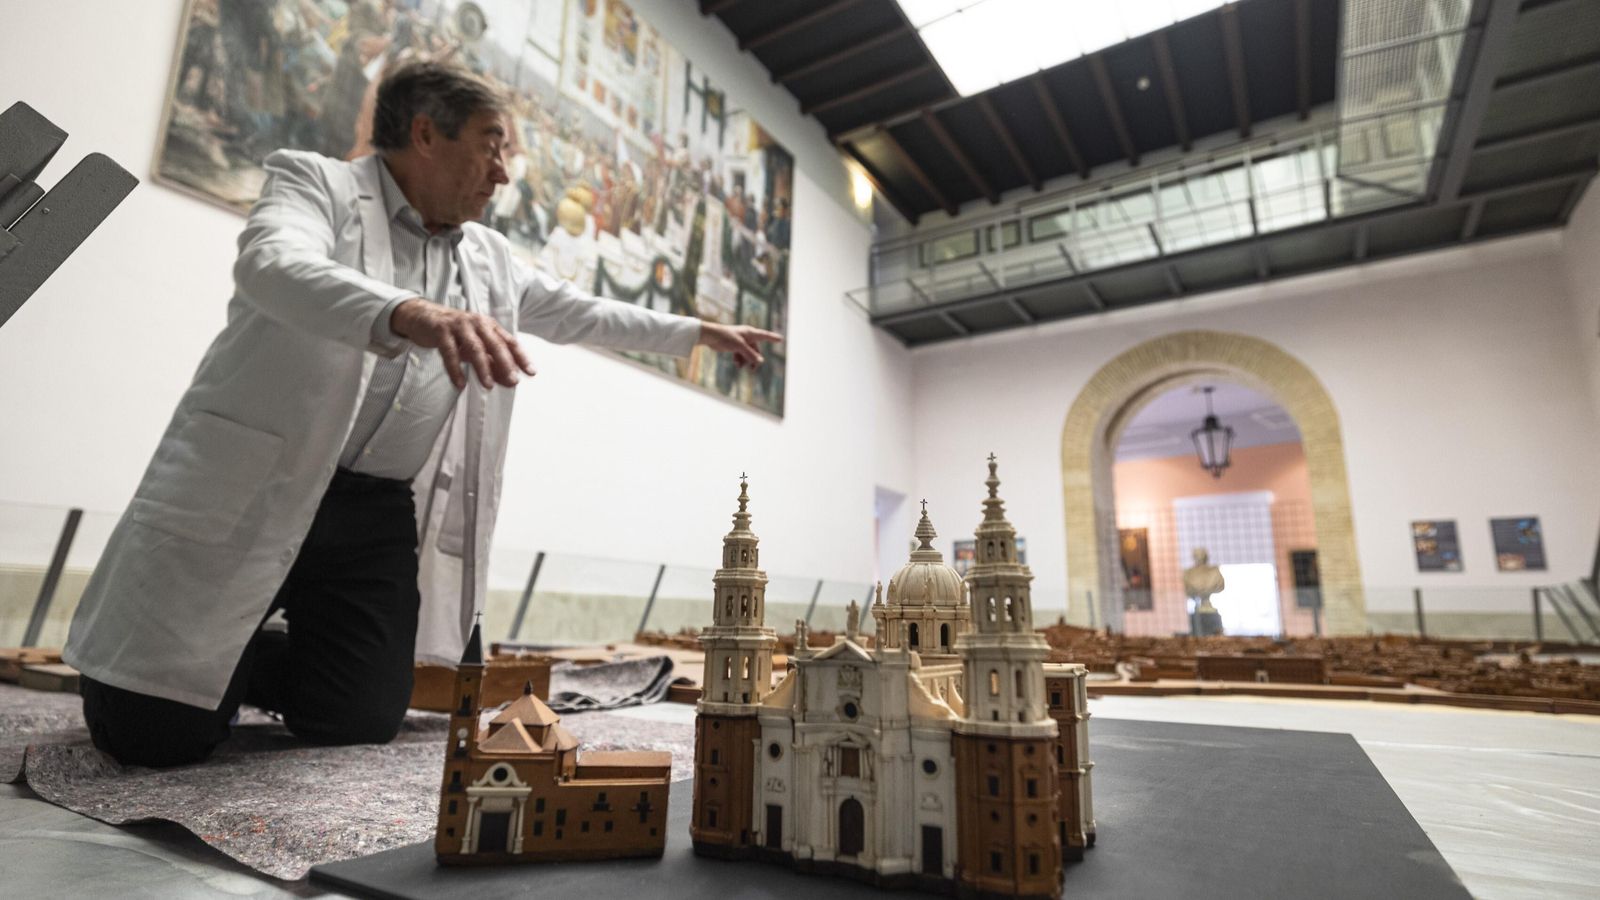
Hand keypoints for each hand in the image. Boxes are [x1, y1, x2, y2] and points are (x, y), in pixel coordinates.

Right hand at [390, 299, 535, 389]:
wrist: (422, 316)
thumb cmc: (454, 333)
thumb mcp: (474, 347)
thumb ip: (492, 363)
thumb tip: (509, 381)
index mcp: (489, 326)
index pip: (510, 342)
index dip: (521, 357)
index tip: (532, 373)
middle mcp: (477, 323)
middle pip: (495, 344)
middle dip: (505, 363)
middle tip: (513, 381)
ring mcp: (459, 326)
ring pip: (474, 348)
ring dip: (482, 368)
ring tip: (488, 385)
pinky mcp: (441, 331)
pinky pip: (450, 352)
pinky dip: (455, 369)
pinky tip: (460, 383)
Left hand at [698, 322, 781, 369]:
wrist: (711, 336)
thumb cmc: (726, 337)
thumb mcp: (740, 347)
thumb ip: (750, 354)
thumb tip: (760, 362)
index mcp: (750, 333)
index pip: (764, 335)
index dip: (772, 338)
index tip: (780, 339)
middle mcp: (746, 336)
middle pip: (756, 349)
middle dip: (754, 359)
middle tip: (753, 369)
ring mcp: (740, 341)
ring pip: (748, 353)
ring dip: (746, 360)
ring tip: (741, 367)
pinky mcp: (733, 345)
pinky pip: (741, 354)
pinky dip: (740, 359)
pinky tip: (737, 364)